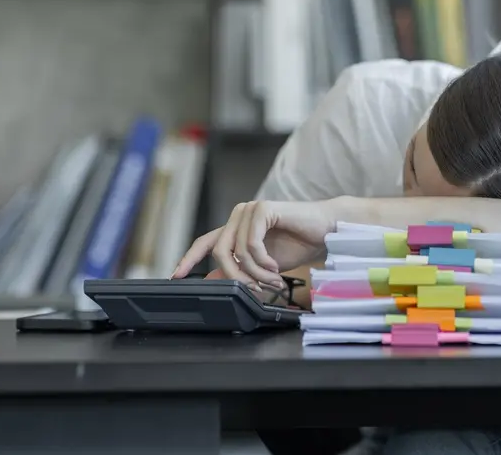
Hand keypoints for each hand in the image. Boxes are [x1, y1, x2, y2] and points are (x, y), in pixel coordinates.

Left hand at [170, 199, 340, 288]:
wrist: (325, 231)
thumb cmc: (297, 244)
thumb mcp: (262, 265)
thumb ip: (239, 269)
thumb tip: (215, 280)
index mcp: (236, 227)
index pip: (205, 242)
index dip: (189, 259)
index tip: (176, 276)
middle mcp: (239, 215)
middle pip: (219, 252)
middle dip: (234, 277)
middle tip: (255, 291)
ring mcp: (249, 209)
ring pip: (236, 252)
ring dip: (255, 273)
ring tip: (273, 281)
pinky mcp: (262, 209)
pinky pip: (251, 244)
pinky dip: (262, 261)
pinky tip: (276, 267)